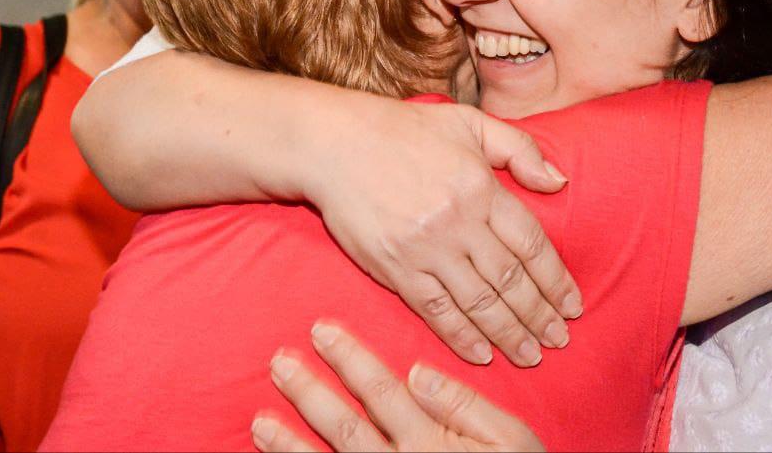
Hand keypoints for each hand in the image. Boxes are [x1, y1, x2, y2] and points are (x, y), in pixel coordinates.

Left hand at [253, 321, 544, 452]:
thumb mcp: (511, 439)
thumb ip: (464, 405)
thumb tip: (416, 371)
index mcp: (431, 442)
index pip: (381, 392)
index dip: (349, 359)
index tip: (322, 330)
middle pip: (345, 426)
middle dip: (308, 392)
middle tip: (278, 362)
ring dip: (291, 445)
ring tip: (259, 422)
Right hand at [304, 101, 581, 367]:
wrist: (336, 145)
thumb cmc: (405, 130)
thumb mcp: (469, 123)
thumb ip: (519, 148)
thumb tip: (558, 182)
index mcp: (481, 188)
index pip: (531, 244)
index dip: (556, 280)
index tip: (573, 305)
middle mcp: (458, 222)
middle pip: (510, 280)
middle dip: (539, 315)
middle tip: (560, 340)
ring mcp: (426, 249)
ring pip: (478, 302)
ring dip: (508, 334)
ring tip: (530, 355)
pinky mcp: (395, 268)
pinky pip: (436, 310)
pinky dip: (461, 337)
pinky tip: (482, 354)